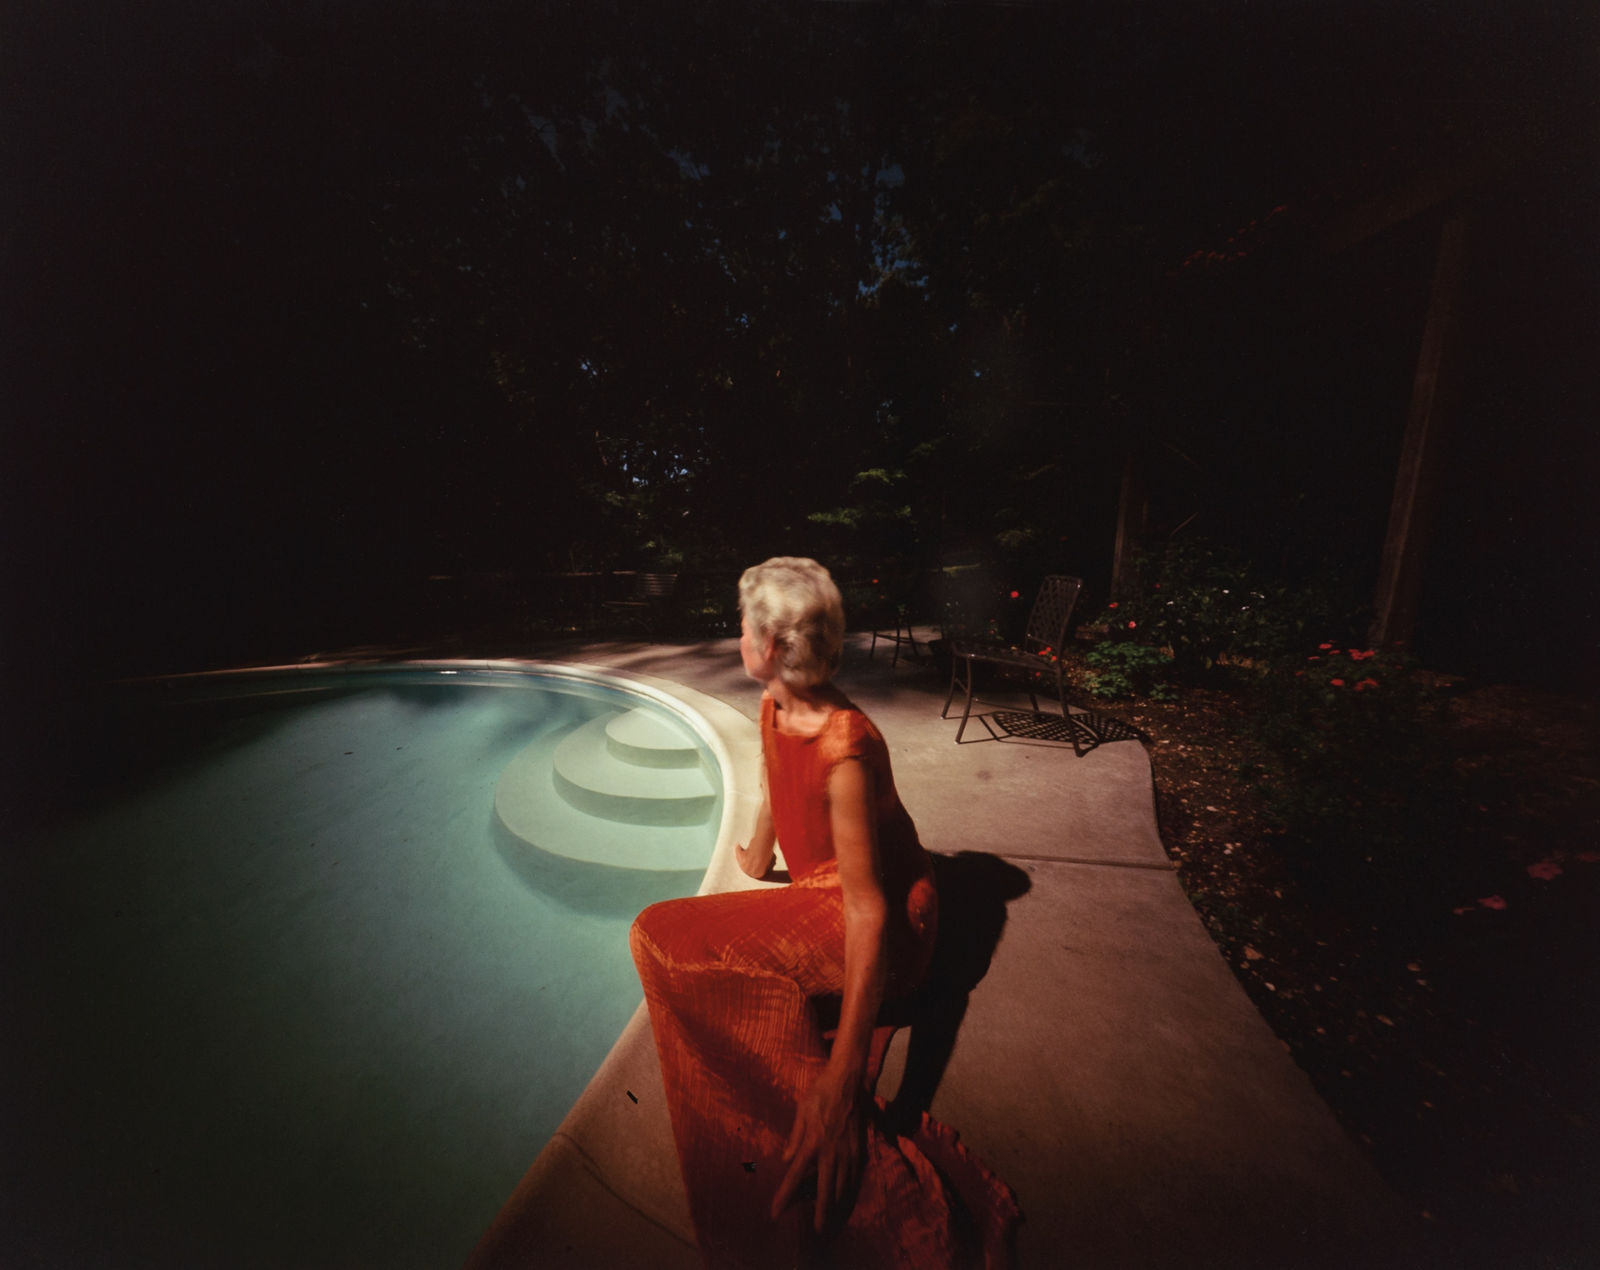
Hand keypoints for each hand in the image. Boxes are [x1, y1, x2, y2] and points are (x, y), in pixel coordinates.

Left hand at [770, 1067, 865, 1232]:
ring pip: (845, 1188)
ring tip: (832, 1223)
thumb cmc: (821, 1092)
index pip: (795, 1176)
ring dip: (838, 1208)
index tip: (775, 1214)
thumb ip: (794, 1137)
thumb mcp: (801, 1111)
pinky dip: (851, 1194)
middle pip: (826, 1191)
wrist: (849, 1079)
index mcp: (813, 1142)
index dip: (784, 1197)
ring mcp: (849, 1153)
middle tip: (818, 1232)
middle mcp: (832, 1152)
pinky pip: (856, 1178)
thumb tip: (786, 1160)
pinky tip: (846, 1202)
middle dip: (822, 1215)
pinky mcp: (861, 1150)